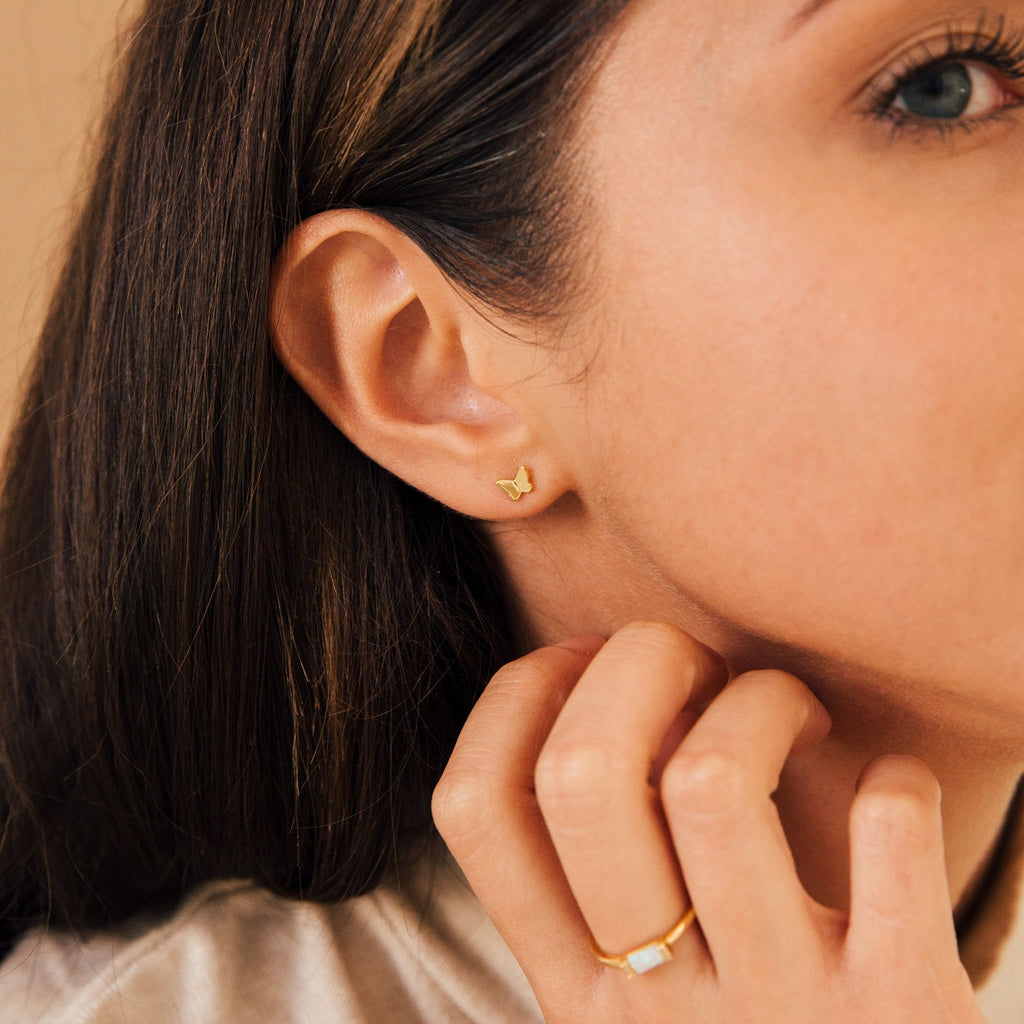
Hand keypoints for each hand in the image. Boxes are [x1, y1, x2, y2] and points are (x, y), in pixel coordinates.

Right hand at [433, 622, 986, 1022]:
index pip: (475, 808)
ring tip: (795, 715)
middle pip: (581, 770)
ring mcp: (775, 1006)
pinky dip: (894, 779)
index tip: (587, 663)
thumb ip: (610, 871)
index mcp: (575, 991)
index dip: (519, 694)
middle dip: (640, 659)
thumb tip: (608, 675)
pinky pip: (885, 833)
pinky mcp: (901, 1005)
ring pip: (712, 779)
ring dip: (762, 699)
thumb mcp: (645, 993)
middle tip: (701, 666)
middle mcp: (652, 1002)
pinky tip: (890, 786)